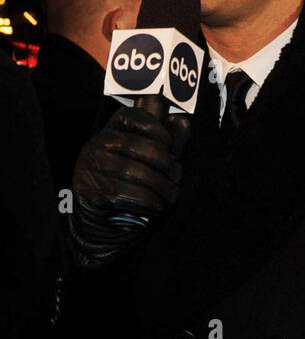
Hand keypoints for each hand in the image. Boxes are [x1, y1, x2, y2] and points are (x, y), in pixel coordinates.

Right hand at [73, 106, 186, 220]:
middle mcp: (96, 146)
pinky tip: (156, 206)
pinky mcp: (90, 192)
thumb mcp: (150, 162)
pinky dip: (148, 202)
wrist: (104, 222)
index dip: (156, 128)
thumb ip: (167, 144)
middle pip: (135, 145)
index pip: (131, 116)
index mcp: (111, 132)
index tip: (169, 145)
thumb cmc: (131, 187)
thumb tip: (181, 122)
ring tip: (170, 196)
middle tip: (176, 177)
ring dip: (160, 187)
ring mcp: (89, 169)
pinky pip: (125, 194)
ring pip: (132, 172)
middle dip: (164, 163)